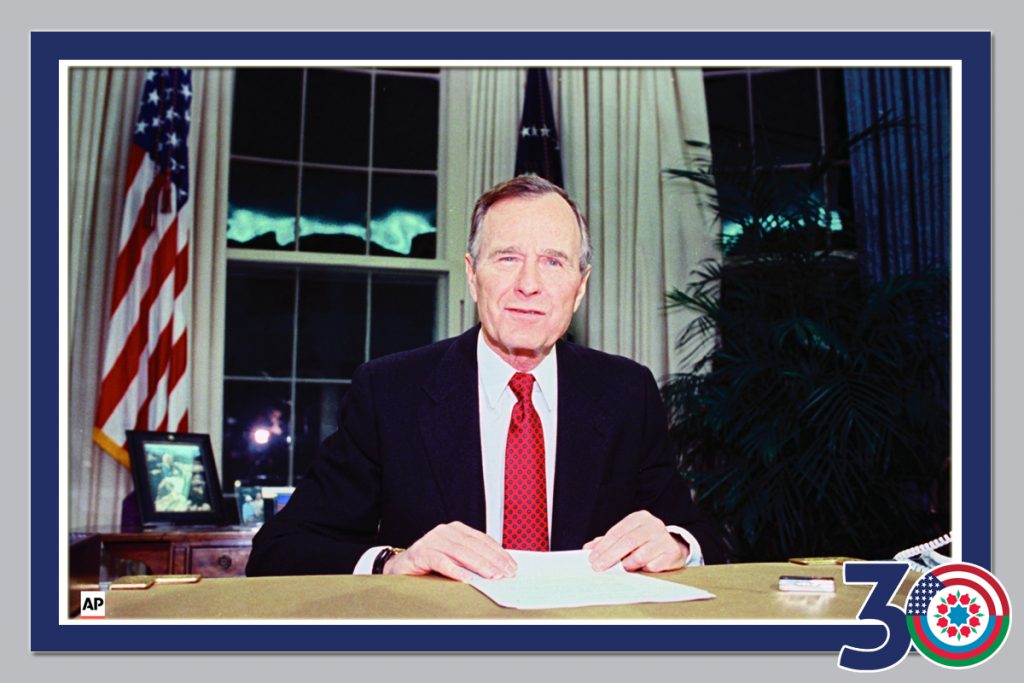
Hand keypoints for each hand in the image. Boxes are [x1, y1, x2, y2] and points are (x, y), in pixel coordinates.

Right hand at [383, 521, 516, 581]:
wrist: (400, 567)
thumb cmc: (430, 564)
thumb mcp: (454, 558)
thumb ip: (472, 559)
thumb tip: (498, 570)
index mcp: (456, 529)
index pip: (482, 539)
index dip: (498, 552)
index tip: (511, 565)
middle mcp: (445, 531)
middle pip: (474, 545)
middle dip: (493, 560)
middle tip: (505, 573)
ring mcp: (432, 540)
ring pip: (460, 552)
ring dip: (479, 565)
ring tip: (492, 576)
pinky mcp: (421, 553)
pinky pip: (441, 561)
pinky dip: (455, 570)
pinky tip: (466, 578)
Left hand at [583, 510, 688, 572]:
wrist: (672, 548)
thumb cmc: (645, 542)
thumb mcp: (627, 536)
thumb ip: (608, 542)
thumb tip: (588, 549)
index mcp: (639, 518)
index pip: (617, 532)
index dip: (603, 546)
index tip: (592, 558)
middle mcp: (653, 525)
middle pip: (627, 542)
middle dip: (610, 556)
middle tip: (599, 568)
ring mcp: (664, 538)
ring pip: (640, 555)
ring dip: (627, 565)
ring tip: (622, 568)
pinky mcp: (672, 553)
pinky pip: (653, 566)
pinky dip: (644, 570)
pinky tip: (642, 570)